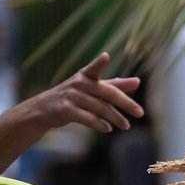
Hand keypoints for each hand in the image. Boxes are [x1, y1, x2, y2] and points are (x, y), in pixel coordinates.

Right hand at [25, 53, 142, 133]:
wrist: (44, 109)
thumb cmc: (74, 96)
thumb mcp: (93, 88)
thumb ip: (115, 85)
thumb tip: (137, 81)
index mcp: (86, 76)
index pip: (94, 68)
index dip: (99, 63)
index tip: (105, 56)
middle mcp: (79, 84)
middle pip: (107, 93)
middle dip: (126, 103)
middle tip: (140, 113)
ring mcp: (71, 97)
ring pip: (100, 107)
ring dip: (115, 118)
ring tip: (126, 126)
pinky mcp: (65, 110)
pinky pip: (87, 117)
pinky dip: (99, 124)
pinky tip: (108, 128)